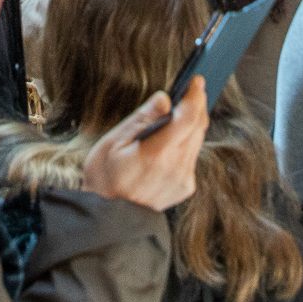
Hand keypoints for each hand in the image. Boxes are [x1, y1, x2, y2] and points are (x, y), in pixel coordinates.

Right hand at [82, 76, 207, 211]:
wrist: (108, 220)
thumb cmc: (105, 180)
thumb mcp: (113, 143)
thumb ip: (142, 119)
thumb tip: (164, 98)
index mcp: (157, 154)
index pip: (188, 118)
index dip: (195, 96)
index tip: (196, 81)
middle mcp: (176, 167)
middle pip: (198, 127)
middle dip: (197, 106)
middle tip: (191, 90)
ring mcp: (183, 179)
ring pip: (197, 141)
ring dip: (193, 124)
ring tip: (182, 110)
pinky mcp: (185, 187)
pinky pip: (192, 157)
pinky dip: (187, 143)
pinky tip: (172, 140)